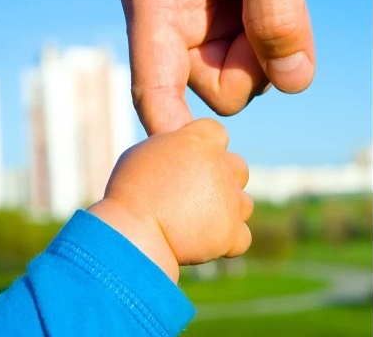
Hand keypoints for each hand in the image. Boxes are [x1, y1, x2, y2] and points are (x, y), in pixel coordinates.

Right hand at [88, 118, 251, 281]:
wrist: (134, 232)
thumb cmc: (130, 191)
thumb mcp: (143, 155)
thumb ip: (171, 150)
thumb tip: (179, 151)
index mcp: (198, 142)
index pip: (215, 132)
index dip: (203, 146)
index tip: (186, 161)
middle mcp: (221, 167)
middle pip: (237, 166)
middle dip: (221, 178)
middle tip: (193, 193)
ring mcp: (230, 200)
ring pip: (243, 202)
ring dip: (225, 210)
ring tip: (195, 220)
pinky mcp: (232, 232)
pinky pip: (241, 236)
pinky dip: (226, 240)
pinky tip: (204, 241)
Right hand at [120, 0, 324, 134]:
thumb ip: (278, 13)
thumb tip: (292, 81)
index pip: (152, 88)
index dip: (172, 132)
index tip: (200, 163)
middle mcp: (168, 15)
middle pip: (208, 86)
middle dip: (250, 68)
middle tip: (279, 21)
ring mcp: (197, 19)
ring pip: (233, 76)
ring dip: (267, 53)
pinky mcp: (224, 19)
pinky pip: (252, 58)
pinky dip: (276, 44)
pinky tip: (280, 1)